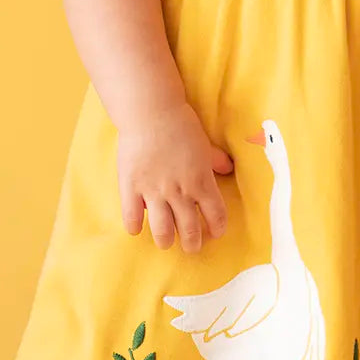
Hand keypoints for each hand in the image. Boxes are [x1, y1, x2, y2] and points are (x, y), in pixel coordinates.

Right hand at [118, 101, 234, 252]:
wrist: (151, 112)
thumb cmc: (180, 124)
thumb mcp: (204, 144)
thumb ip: (216, 160)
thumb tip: (228, 168)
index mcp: (201, 181)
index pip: (215, 214)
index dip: (217, 228)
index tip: (215, 234)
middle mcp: (180, 192)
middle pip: (189, 228)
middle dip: (192, 242)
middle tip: (191, 247)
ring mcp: (154, 192)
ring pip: (162, 229)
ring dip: (165, 240)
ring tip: (166, 242)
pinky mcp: (131, 187)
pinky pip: (132, 216)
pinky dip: (134, 226)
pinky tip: (136, 229)